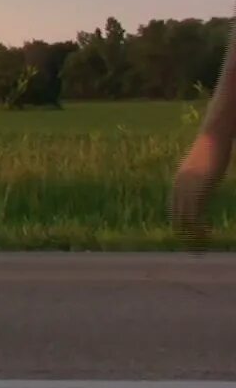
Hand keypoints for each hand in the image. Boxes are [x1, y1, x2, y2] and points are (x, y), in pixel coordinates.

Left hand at [170, 133, 230, 249]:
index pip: (174, 209)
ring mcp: (188, 189)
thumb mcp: (200, 168)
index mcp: (178, 183)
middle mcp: (179, 187)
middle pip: (176, 216)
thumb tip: (201, 183)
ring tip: (197, 249)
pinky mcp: (199, 190)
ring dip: (191, 235)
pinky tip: (206, 236)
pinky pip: (196, 213)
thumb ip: (197, 178)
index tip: (185, 237)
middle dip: (183, 233)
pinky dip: (199, 227)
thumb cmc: (211, 150)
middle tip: (190, 249)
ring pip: (185, 218)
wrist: (213, 138)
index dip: (179, 224)